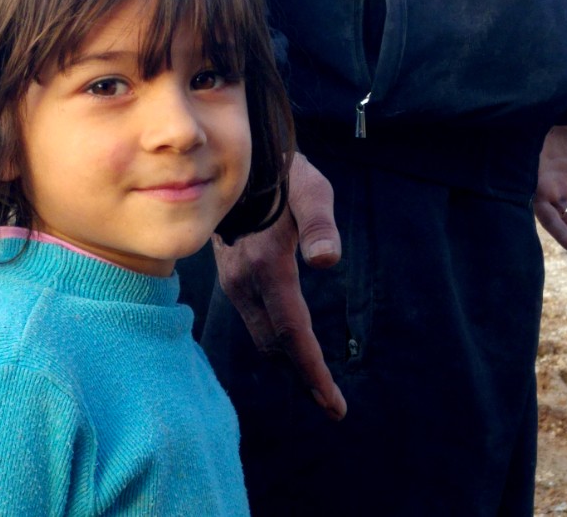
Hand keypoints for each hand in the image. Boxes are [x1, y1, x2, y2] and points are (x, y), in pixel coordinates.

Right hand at [212, 153, 347, 420]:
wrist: (240, 159)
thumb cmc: (285, 171)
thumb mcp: (311, 188)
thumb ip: (321, 223)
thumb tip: (327, 262)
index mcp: (269, 267)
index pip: (293, 333)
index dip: (314, 372)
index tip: (334, 404)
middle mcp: (247, 282)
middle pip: (276, 346)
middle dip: (304, 379)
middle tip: (332, 407)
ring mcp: (235, 281)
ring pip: (262, 338)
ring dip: (288, 365)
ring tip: (315, 387)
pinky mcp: (232, 276)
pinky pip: (254, 322)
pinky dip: (274, 345)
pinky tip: (287, 350)